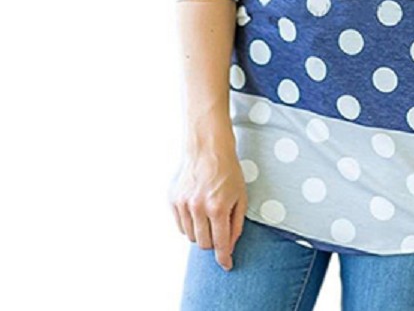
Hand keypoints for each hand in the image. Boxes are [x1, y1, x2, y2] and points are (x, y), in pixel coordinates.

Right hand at [168, 149, 247, 270]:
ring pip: (191, 237)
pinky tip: (197, 209)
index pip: (220, 244)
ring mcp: (183, 204)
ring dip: (201, 232)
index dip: (224, 258)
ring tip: (208, 214)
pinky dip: (190, 224)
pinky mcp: (173, 200)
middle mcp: (198, 208)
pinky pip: (181, 225)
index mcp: (218, 207)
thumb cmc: (228, 171)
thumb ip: (236, 224)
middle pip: (203, 244)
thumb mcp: (241, 196)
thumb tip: (230, 247)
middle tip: (219, 228)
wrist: (207, 148)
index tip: (227, 265)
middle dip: (213, 242)